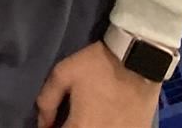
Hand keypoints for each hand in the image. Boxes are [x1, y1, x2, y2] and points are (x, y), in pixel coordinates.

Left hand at [35, 42, 160, 127]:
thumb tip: (43, 124)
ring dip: (90, 126)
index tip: (54, 123)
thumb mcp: (62, 74)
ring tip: (88, 118)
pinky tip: (107, 119)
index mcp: (81, 126)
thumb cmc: (97, 66)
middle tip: (72, 118)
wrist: (137, 60)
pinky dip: (109, 127)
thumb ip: (47, 101)